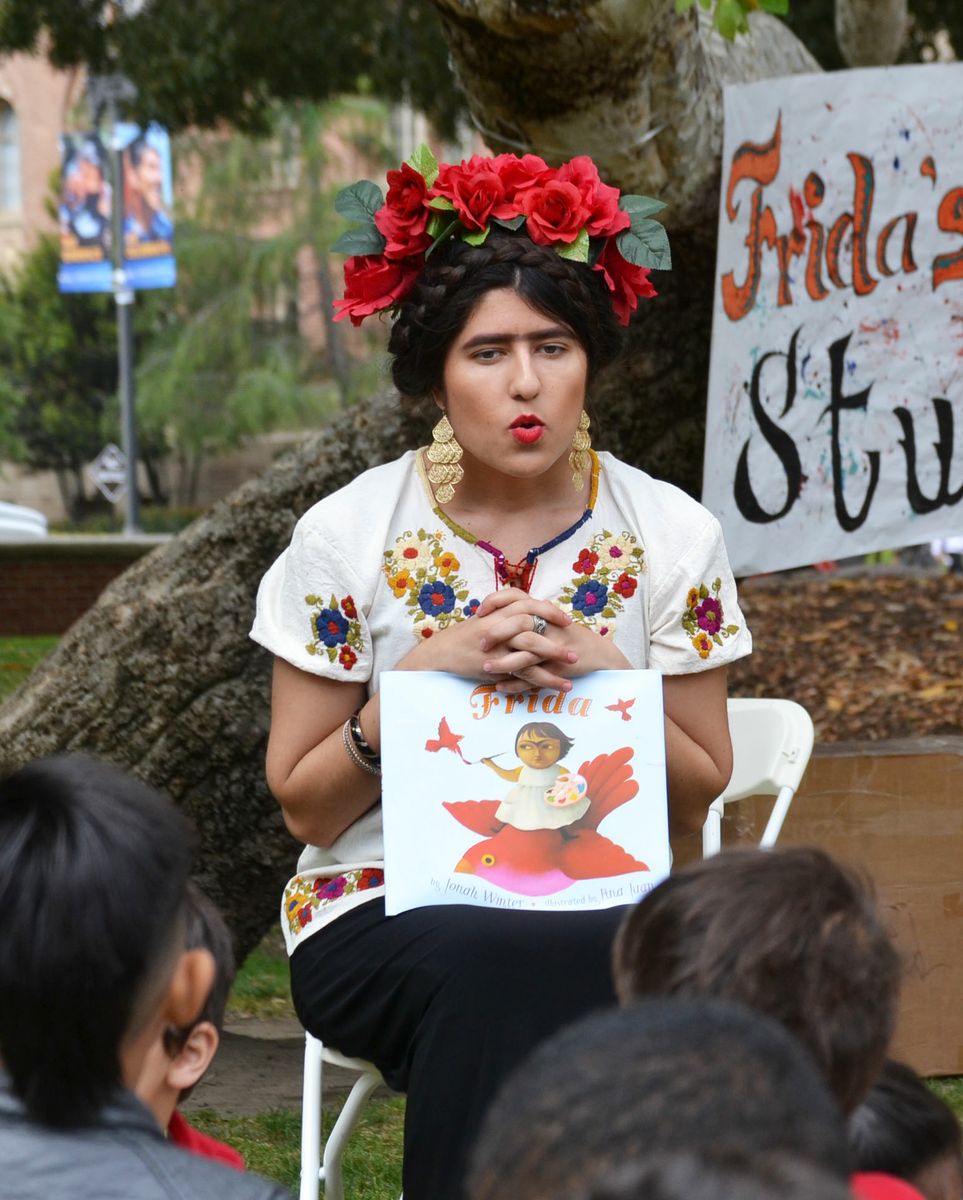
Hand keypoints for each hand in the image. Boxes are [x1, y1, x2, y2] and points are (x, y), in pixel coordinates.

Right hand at [395, 587, 573, 690]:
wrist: (441, 653)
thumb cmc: (463, 638)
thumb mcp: (484, 622)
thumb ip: (505, 617)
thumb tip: (530, 618)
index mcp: (497, 612)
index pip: (527, 603)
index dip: (548, 609)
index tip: (564, 618)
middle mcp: (497, 625)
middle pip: (532, 621)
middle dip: (556, 630)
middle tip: (574, 640)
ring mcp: (496, 645)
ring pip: (531, 646)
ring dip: (555, 654)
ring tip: (573, 662)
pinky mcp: (495, 666)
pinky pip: (524, 672)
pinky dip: (545, 679)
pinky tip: (561, 685)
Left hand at [475, 589, 629, 692]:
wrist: (598, 653)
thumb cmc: (570, 636)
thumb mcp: (550, 620)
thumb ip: (530, 613)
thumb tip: (507, 605)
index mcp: (542, 613)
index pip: (515, 598)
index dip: (495, 602)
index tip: (480, 612)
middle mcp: (547, 627)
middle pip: (518, 624)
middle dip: (496, 633)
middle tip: (482, 644)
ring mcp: (552, 649)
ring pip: (524, 654)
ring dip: (502, 662)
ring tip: (485, 668)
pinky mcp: (556, 669)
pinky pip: (533, 678)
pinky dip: (515, 683)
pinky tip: (500, 686)